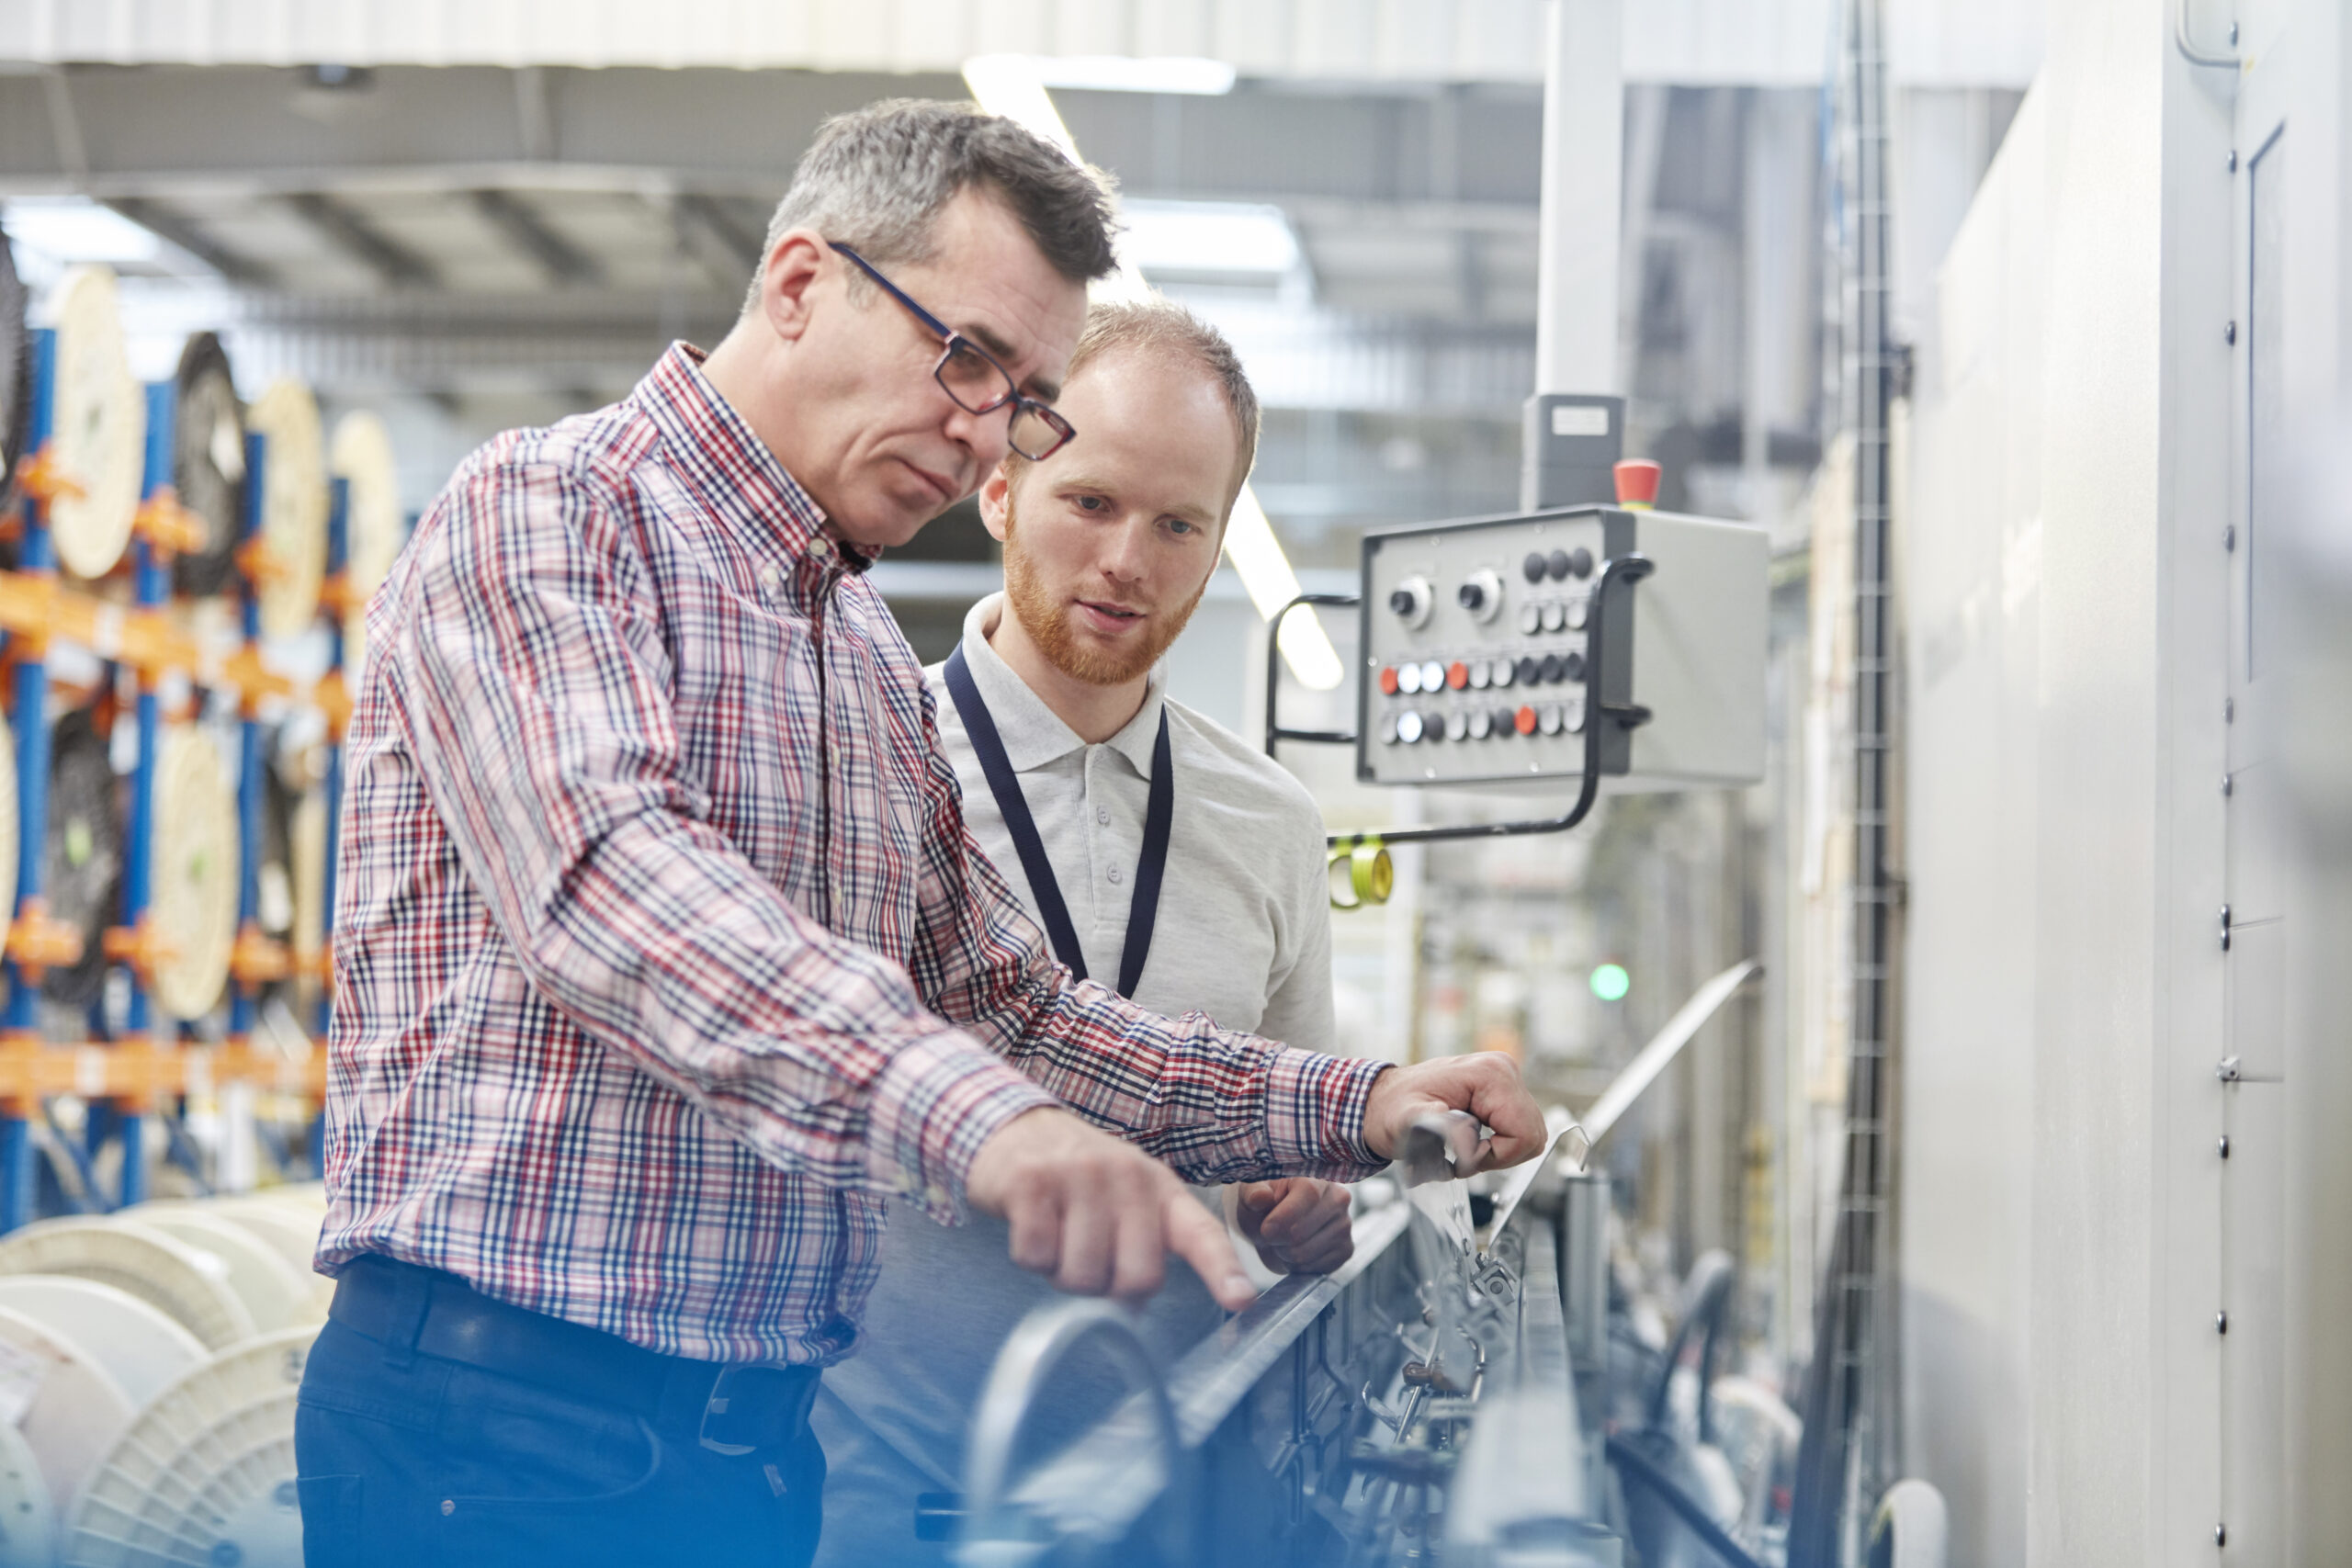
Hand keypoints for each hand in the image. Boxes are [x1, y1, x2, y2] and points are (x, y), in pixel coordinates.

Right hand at [964, 1106, 1258, 1310]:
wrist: (1015, 1128)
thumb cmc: (1077, 1179)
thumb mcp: (1124, 1199)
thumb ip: (1142, 1247)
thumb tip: (1134, 1310)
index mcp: (1160, 1187)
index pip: (1200, 1233)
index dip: (1222, 1270)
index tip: (1241, 1300)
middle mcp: (1127, 1176)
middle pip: (1137, 1277)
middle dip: (1108, 1288)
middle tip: (1089, 1261)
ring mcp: (1079, 1175)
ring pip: (1082, 1276)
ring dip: (1063, 1274)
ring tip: (1058, 1239)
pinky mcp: (1032, 1181)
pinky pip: (1036, 1257)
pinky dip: (1030, 1259)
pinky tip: (1032, 1227)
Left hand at [1236, 1179, 1354, 1275]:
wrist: (1276, 1224)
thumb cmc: (1264, 1204)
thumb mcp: (1251, 1193)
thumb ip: (1253, 1194)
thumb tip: (1260, 1197)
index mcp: (1316, 1177)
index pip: (1308, 1196)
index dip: (1281, 1217)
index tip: (1265, 1227)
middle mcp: (1338, 1198)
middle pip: (1300, 1232)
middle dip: (1277, 1239)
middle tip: (1272, 1233)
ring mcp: (1344, 1225)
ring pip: (1304, 1255)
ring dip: (1284, 1254)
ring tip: (1283, 1242)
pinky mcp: (1346, 1250)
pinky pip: (1315, 1269)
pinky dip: (1298, 1267)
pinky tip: (1296, 1251)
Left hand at [1360, 1052, 1547, 1175]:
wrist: (1380, 1102)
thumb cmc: (1391, 1109)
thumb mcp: (1409, 1121)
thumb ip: (1442, 1130)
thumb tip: (1471, 1146)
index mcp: (1489, 1074)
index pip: (1524, 1133)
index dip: (1497, 1156)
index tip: (1464, 1156)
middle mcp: (1502, 1072)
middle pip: (1532, 1135)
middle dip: (1498, 1156)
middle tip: (1462, 1155)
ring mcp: (1505, 1081)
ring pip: (1528, 1137)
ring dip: (1497, 1153)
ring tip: (1463, 1148)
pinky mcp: (1501, 1094)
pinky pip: (1518, 1132)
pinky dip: (1496, 1147)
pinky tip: (1470, 1141)